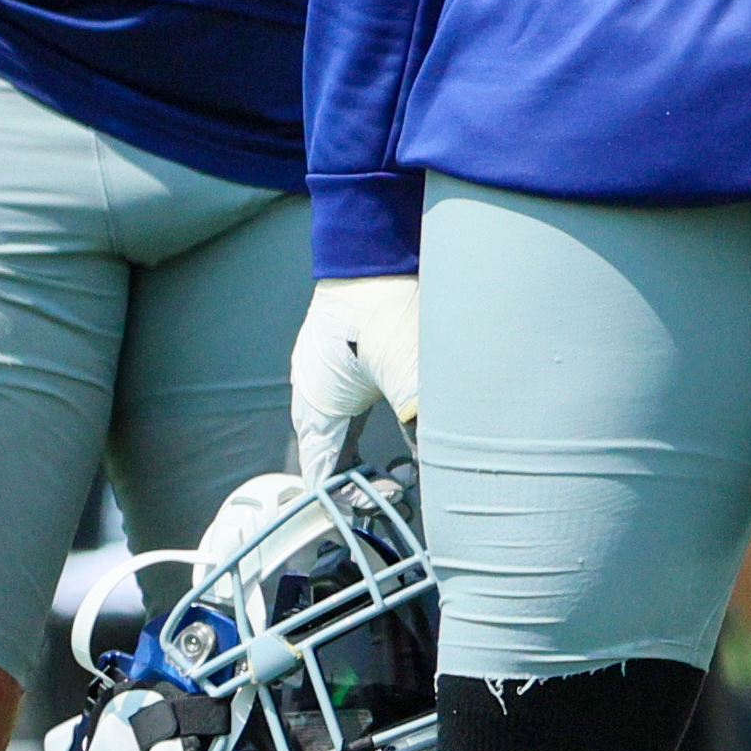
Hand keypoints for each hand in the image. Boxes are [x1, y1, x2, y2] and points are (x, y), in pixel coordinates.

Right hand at [291, 275, 420, 479]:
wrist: (374, 251)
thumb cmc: (386, 309)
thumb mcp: (410, 373)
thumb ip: (421, 422)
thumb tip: (438, 462)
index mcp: (316, 408)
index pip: (321, 476)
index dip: (350, 499)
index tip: (388, 499)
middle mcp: (311, 395)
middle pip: (327, 456)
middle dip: (358, 479)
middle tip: (397, 485)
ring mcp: (322, 373)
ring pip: (336, 431)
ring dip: (361, 452)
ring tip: (399, 462)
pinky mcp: (339, 356)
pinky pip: (343, 405)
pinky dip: (363, 425)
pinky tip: (394, 423)